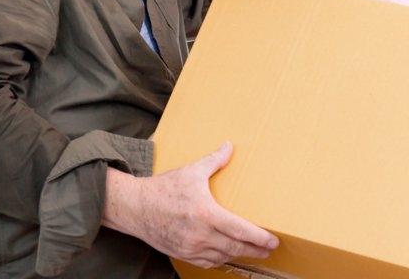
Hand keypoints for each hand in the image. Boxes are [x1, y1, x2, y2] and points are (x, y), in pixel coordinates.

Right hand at [103, 142, 277, 269]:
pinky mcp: (182, 254)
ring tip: (253, 251)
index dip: (259, 238)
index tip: (273, 240)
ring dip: (240, 255)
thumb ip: (214, 160)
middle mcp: (200, 235)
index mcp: (206, 214)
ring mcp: (191, 248)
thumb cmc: (163, 189)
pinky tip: (228, 255)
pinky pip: (208, 262)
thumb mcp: (191, 171)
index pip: (240, 230)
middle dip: (256, 249)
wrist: (135, 208)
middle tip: (270, 249)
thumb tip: (229, 146)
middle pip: (236, 248)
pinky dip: (221, 260)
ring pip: (223, 257)